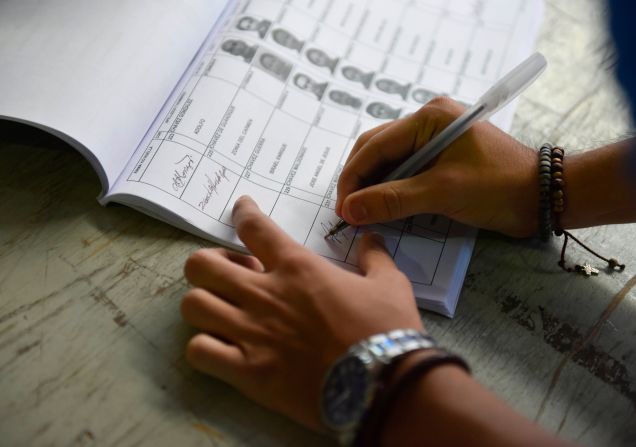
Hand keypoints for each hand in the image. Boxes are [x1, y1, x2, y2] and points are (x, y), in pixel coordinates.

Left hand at [181, 196, 422, 430]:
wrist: (384, 385)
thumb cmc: (386, 330)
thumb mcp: (390, 284)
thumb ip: (375, 258)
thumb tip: (371, 238)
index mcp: (297, 268)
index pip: (254, 227)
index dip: (242, 212)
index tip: (241, 208)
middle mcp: (265, 294)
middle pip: (201, 264)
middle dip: (207, 265)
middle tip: (227, 274)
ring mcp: (251, 333)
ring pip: (193, 305)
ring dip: (204, 304)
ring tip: (221, 310)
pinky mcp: (247, 372)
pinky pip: (199, 352)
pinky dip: (204, 347)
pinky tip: (222, 348)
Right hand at [336, 97, 538, 236]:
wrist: (543, 196)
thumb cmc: (498, 187)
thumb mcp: (443, 192)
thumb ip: (393, 200)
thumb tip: (349, 210)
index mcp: (429, 117)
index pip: (375, 145)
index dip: (353, 178)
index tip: (342, 209)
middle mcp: (428, 121)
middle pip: (377, 149)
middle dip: (360, 181)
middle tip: (349, 213)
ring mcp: (434, 138)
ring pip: (389, 161)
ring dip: (374, 186)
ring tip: (362, 213)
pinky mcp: (441, 156)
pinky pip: (405, 169)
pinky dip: (392, 189)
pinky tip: (384, 207)